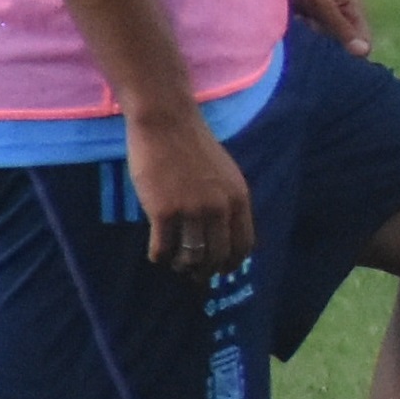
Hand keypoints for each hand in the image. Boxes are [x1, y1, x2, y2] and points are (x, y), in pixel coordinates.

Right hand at [123, 98, 254, 278]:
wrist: (166, 122)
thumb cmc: (192, 146)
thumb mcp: (225, 174)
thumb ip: (228, 201)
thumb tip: (225, 231)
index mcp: (239, 199)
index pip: (243, 244)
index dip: (232, 262)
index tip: (221, 271)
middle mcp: (220, 208)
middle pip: (217, 255)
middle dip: (206, 271)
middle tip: (194, 276)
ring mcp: (192, 210)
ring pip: (191, 256)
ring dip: (182, 266)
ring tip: (174, 263)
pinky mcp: (163, 211)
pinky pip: (163, 247)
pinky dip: (160, 256)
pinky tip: (156, 254)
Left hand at [281, 0, 371, 57]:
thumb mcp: (322, 2)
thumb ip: (341, 27)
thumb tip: (365, 53)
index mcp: (350, 3)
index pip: (363, 39)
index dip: (354, 55)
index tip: (337, 69)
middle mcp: (337, 8)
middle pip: (343, 40)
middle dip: (333, 51)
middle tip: (316, 64)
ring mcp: (317, 10)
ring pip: (323, 37)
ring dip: (314, 46)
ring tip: (301, 55)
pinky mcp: (299, 12)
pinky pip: (305, 31)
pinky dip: (300, 38)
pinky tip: (290, 45)